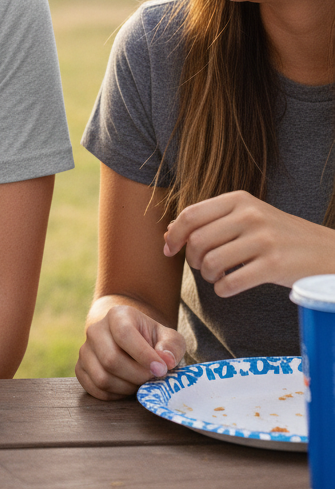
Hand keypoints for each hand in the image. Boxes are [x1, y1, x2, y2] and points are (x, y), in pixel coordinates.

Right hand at [76, 304, 185, 399]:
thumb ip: (172, 346)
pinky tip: (126, 387)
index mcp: (117, 315)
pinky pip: (94, 389)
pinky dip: (114, 395)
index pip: (124, 334)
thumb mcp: (169, 338)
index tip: (161, 370)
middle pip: (111, 359)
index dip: (143, 355)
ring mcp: (85, 349)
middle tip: (151, 379)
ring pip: (102, 377)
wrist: (132, 342)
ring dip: (126, 387)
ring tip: (139, 382)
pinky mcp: (80, 368)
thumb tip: (166, 360)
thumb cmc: (153, 341)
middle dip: (136, 376)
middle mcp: (95, 329)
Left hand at [163, 191, 334, 296]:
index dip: (174, 235)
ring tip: (217, 276)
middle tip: (200, 266)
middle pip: (197, 240)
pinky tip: (228, 287)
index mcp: (239, 200)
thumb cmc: (279, 235)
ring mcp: (263, 240)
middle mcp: (250, 216)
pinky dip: (222, 289)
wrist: (327, 251)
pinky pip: (231, 282)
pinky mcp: (274, 266)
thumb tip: (169, 231)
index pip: (190, 215)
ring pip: (211, 262)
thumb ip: (210, 220)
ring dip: (207, 276)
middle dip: (191, 258)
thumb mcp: (247, 217)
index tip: (169, 249)